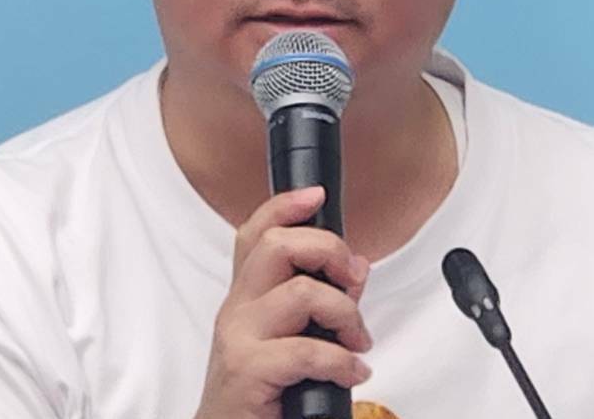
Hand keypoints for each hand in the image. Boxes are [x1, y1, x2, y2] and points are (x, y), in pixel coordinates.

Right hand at [193, 186, 373, 418]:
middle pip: (278, 245)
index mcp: (245, 298)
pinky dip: (342, 362)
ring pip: (301, 292)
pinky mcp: (248, 370)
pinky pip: (306, 350)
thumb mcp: (286, 342)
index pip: (255, 234)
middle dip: (329, 251)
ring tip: (356, 342)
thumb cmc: (257, 397)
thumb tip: (356, 272)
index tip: (315, 195)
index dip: (285, 206)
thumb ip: (320, 305)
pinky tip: (351, 374)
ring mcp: (239, 338)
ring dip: (345, 315)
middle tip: (353, 279)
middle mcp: (237, 310)